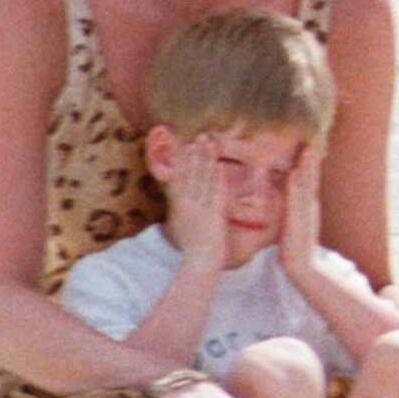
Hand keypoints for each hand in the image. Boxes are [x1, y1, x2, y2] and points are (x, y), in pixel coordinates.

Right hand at [167, 135, 228, 270]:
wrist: (199, 263)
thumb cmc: (193, 248)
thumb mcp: (181, 226)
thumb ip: (182, 211)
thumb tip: (179, 203)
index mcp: (179, 206)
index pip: (178, 177)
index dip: (181, 159)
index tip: (182, 142)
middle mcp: (187, 204)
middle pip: (190, 173)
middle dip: (195, 153)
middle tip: (199, 134)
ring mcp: (200, 209)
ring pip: (202, 179)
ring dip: (206, 159)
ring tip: (209, 141)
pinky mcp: (213, 215)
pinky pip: (216, 193)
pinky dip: (217, 179)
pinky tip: (220, 166)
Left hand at [277, 146, 323, 272]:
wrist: (301, 265)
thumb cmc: (296, 244)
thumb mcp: (296, 221)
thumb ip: (296, 208)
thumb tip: (293, 197)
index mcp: (308, 204)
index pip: (310, 178)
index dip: (311, 161)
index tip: (311, 142)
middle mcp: (309, 204)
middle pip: (312, 176)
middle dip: (313, 157)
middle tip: (315, 136)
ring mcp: (305, 211)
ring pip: (307, 183)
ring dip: (309, 166)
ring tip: (309, 147)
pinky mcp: (298, 219)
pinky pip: (297, 197)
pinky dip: (297, 183)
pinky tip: (296, 171)